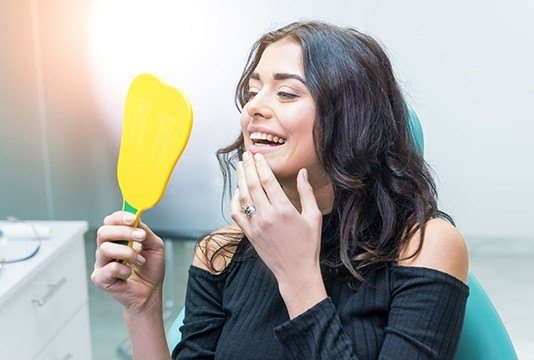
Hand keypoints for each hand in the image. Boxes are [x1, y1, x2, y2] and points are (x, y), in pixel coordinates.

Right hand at [90, 211, 165, 313]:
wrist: (151, 292)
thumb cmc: (150, 270)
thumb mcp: (155, 246)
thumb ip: (145, 231)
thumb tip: (136, 220)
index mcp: (118, 238)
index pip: (110, 221)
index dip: (120, 217)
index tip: (133, 218)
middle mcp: (107, 248)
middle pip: (103, 231)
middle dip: (124, 231)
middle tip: (141, 236)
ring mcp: (102, 263)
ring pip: (105, 249)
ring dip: (128, 252)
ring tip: (140, 260)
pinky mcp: (100, 278)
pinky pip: (109, 268)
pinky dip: (124, 270)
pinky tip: (129, 274)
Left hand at [231, 151, 322, 284]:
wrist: (296, 272)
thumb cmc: (308, 245)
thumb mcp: (313, 216)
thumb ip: (306, 192)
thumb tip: (302, 172)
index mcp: (284, 209)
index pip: (268, 180)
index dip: (261, 165)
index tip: (258, 155)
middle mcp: (267, 216)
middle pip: (253, 185)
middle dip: (248, 167)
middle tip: (246, 155)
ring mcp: (256, 225)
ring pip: (243, 197)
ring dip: (240, 179)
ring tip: (240, 167)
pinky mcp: (249, 234)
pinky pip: (237, 214)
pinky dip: (234, 201)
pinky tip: (237, 191)